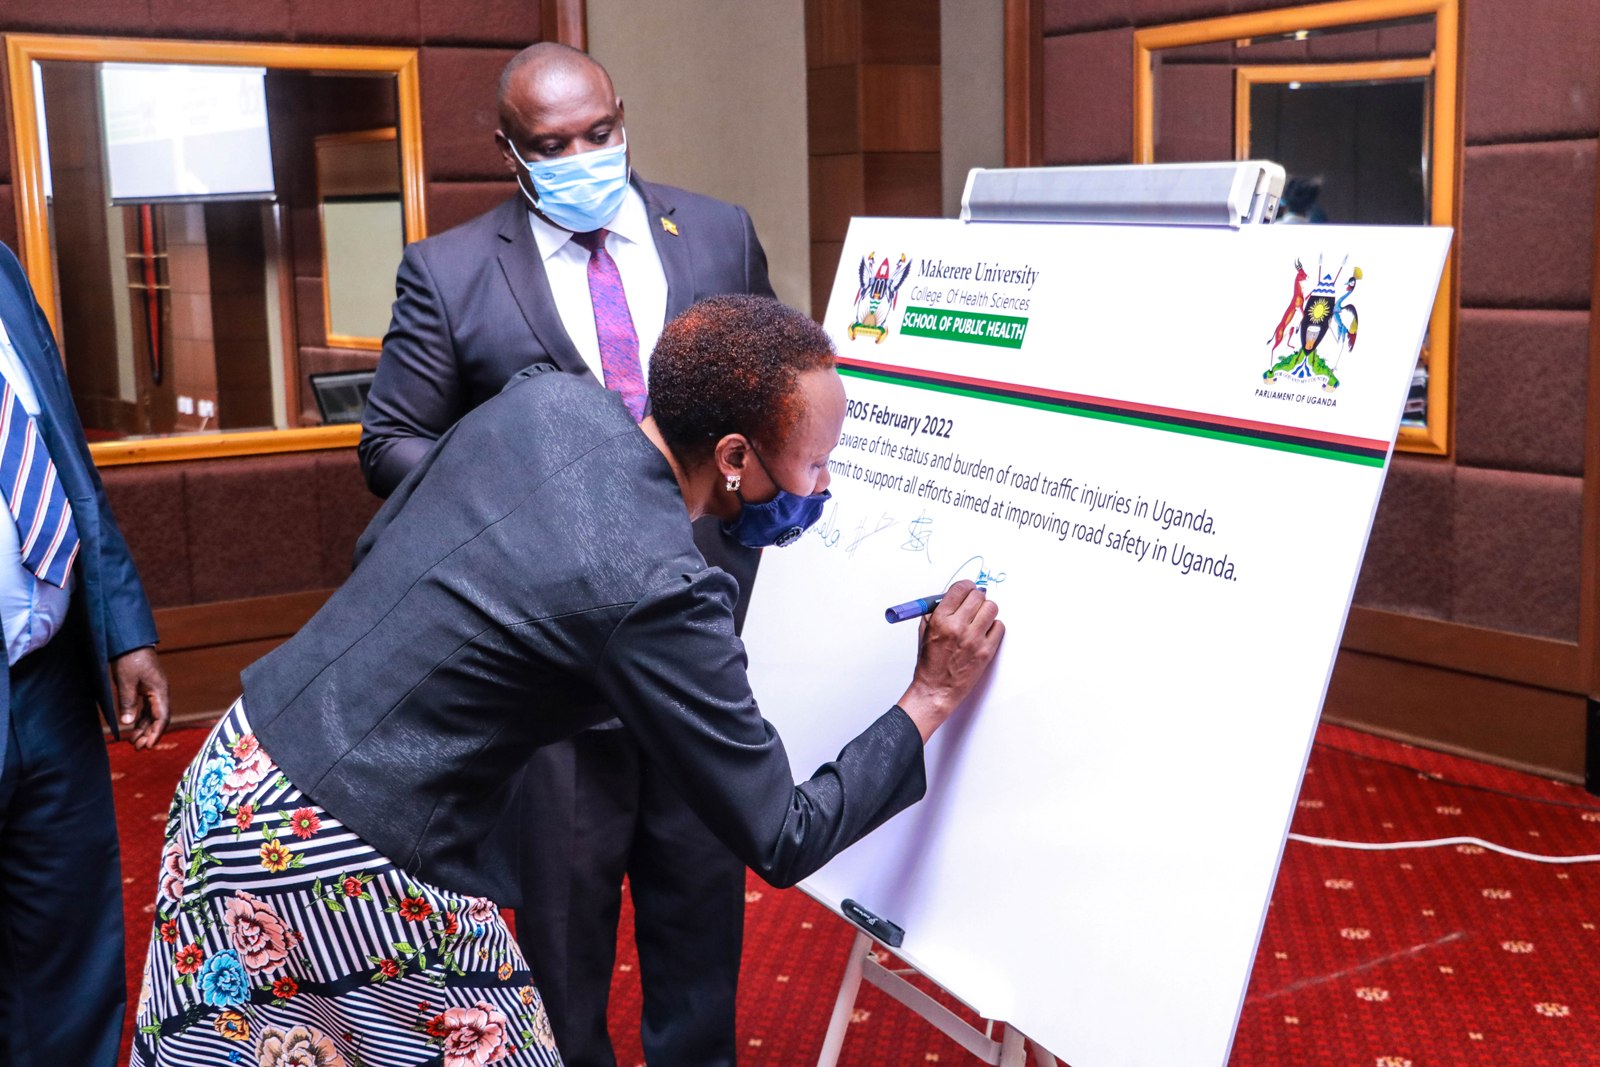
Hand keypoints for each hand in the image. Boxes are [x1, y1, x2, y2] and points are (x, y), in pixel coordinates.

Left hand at [111, 646, 169, 749]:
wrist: (129, 642)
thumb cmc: (130, 659)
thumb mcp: (126, 681)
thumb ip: (128, 702)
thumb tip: (128, 723)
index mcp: (159, 691)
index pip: (162, 717)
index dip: (155, 733)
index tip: (147, 746)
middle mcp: (159, 692)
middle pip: (158, 718)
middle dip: (148, 734)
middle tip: (136, 747)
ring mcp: (153, 690)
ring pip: (151, 714)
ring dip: (143, 728)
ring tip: (133, 741)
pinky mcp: (146, 688)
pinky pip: (145, 708)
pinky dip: (139, 718)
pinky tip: (132, 726)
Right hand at [897, 580, 1003, 742]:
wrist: (936, 690)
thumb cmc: (930, 663)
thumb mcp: (925, 631)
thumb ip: (937, 611)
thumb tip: (953, 595)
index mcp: (940, 620)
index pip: (960, 589)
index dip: (966, 586)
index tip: (968, 589)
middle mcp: (958, 627)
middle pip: (978, 596)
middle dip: (976, 597)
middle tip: (974, 603)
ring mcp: (974, 639)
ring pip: (992, 608)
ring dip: (986, 610)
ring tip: (980, 618)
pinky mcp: (986, 651)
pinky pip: (999, 627)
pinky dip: (994, 627)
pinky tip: (984, 632)